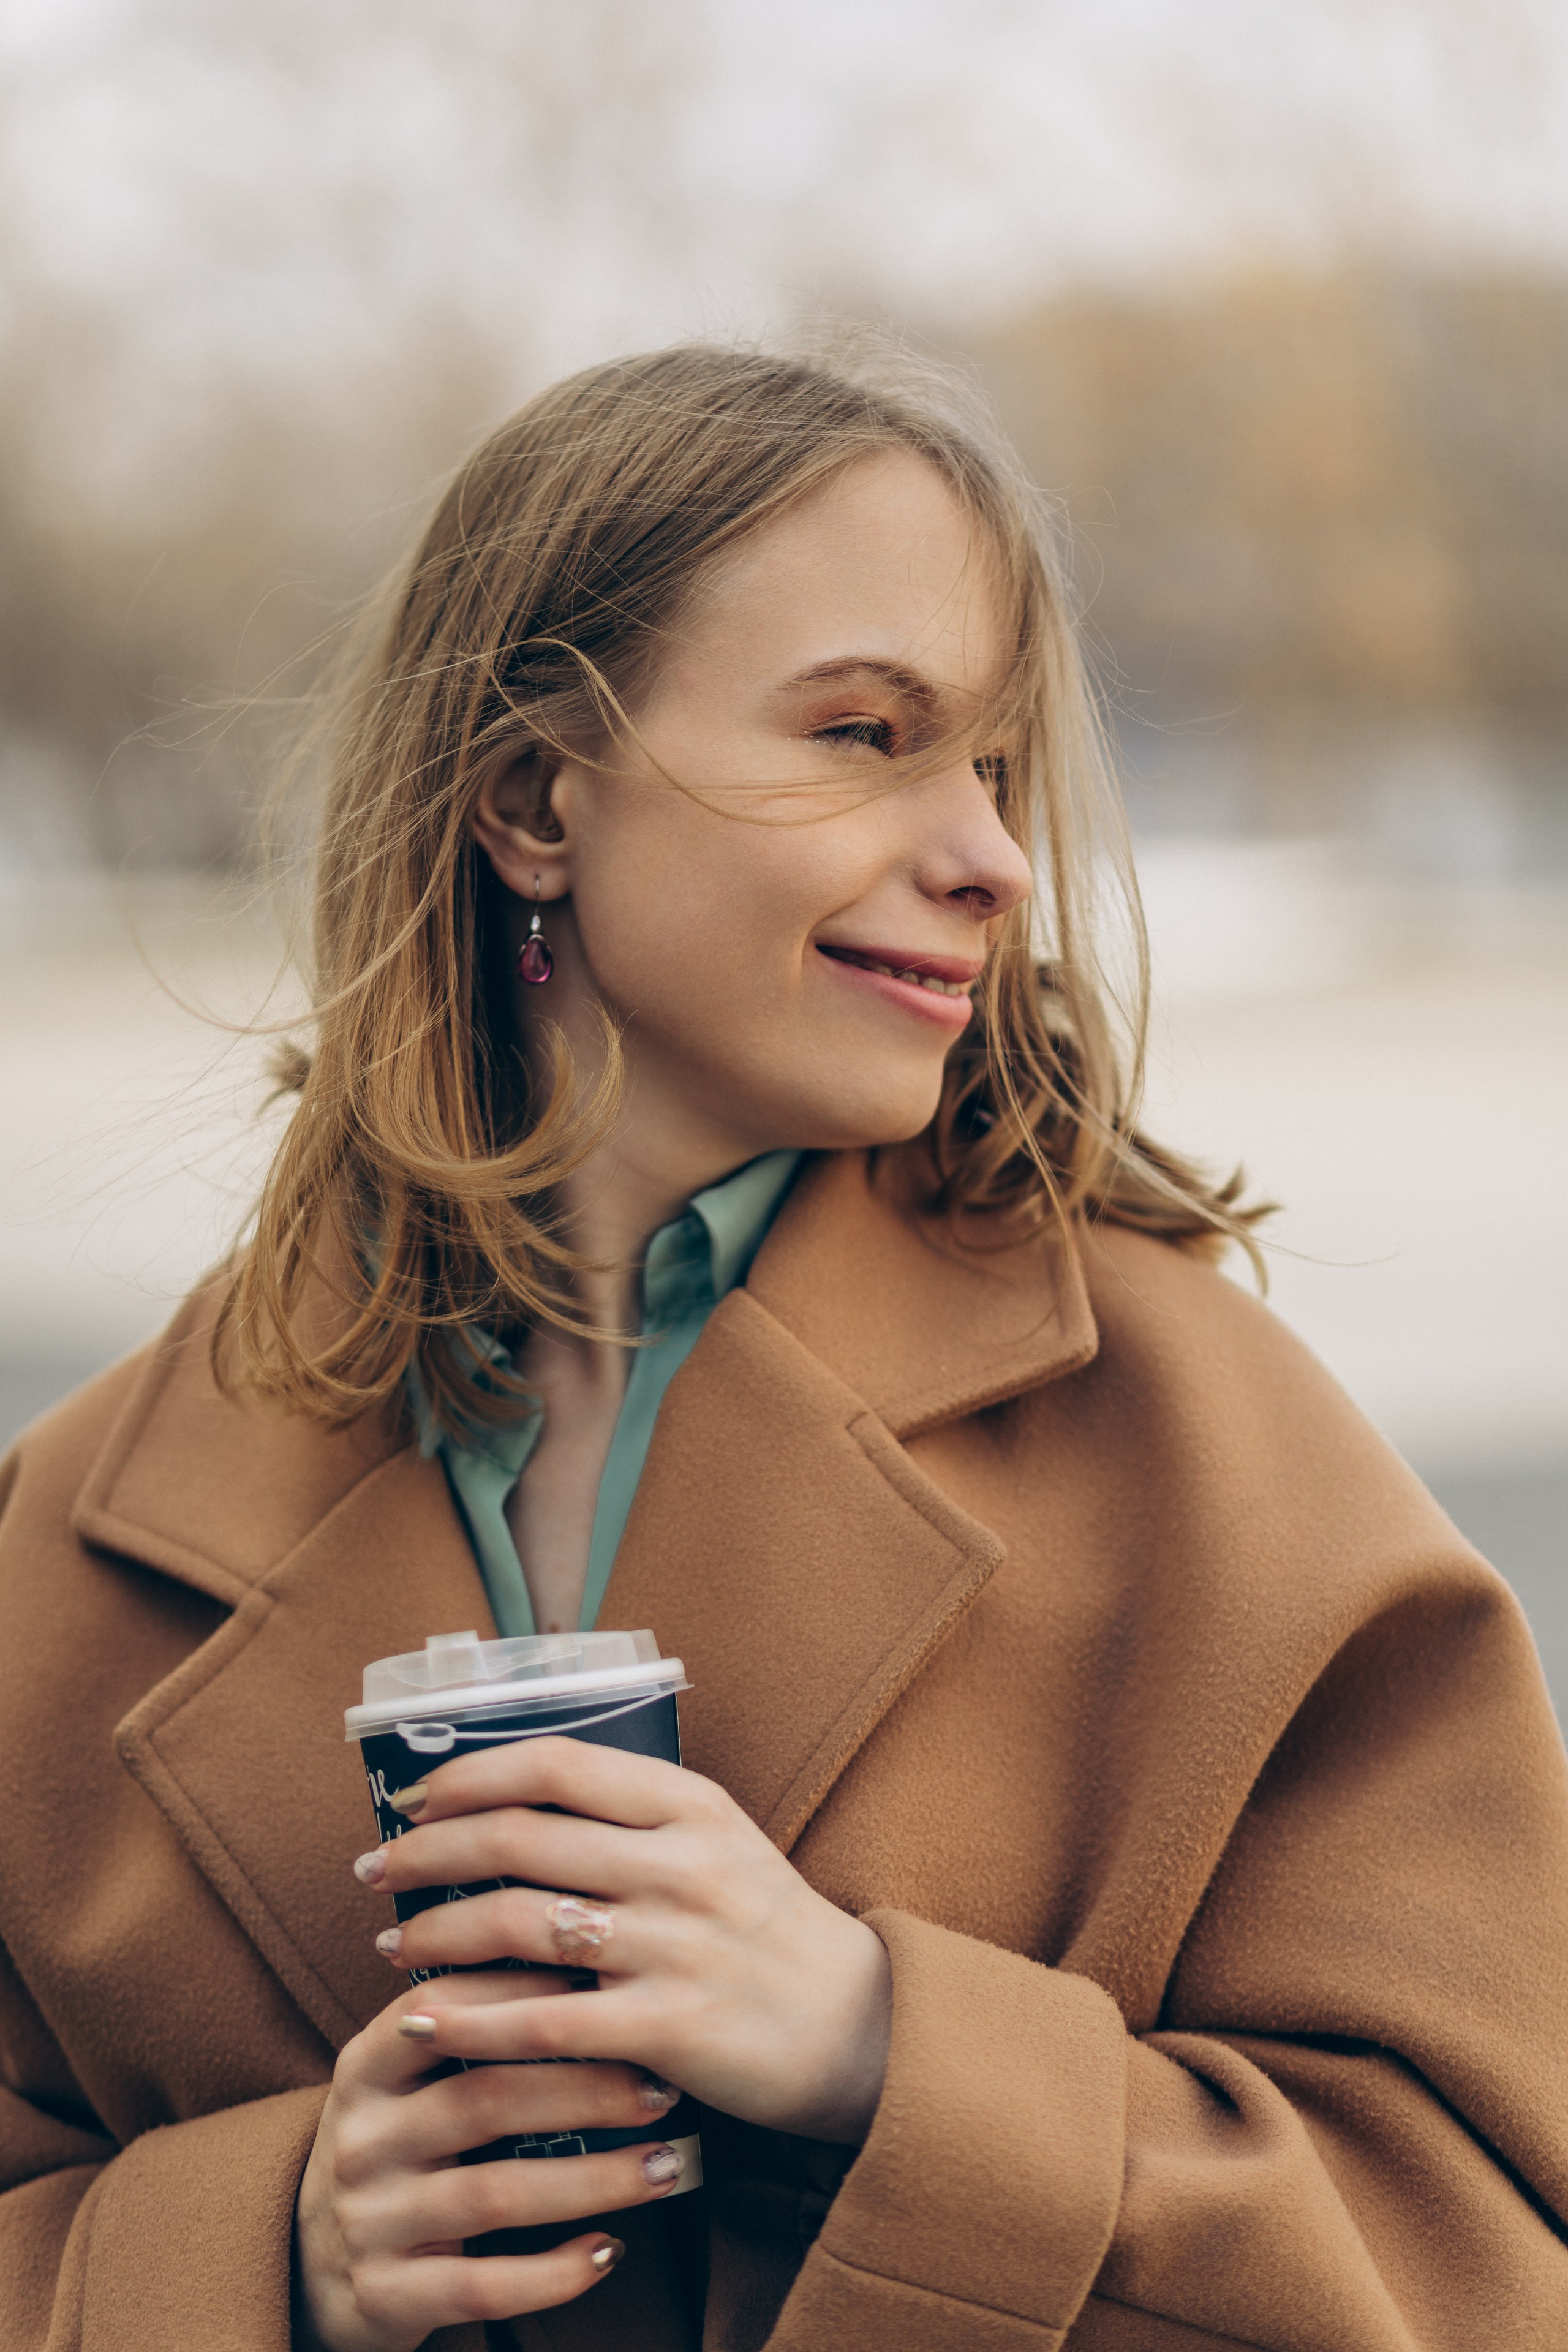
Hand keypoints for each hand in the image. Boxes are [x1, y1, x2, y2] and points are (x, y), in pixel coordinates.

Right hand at [294, 1970, 686, 2351]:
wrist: (308, 2266)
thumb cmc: (398, 2145)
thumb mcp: (408, 2081)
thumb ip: (472, 2029)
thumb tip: (592, 1962)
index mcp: (367, 2066)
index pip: (446, 2007)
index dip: (528, 1991)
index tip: (616, 1985)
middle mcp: (360, 2137)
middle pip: (484, 2098)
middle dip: (586, 2090)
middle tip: (664, 2088)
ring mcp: (368, 2220)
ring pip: (494, 2195)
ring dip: (593, 2181)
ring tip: (667, 2168)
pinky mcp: (385, 2296)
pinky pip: (480, 2287)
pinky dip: (551, 2273)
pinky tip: (608, 2251)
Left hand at [357, 1735, 892, 2143]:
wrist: (857, 2029)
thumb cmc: (765, 1932)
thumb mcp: (716, 1844)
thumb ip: (629, 1821)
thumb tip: (507, 1804)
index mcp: (690, 1805)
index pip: (554, 1765)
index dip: (469, 1776)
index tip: (414, 1799)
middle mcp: (680, 1864)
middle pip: (520, 1839)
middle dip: (426, 1854)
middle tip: (374, 1872)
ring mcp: (675, 1946)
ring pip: (517, 1924)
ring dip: (434, 1935)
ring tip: (391, 1947)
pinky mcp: (667, 2028)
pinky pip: (540, 2022)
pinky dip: (469, 2019)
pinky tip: (425, 2020)